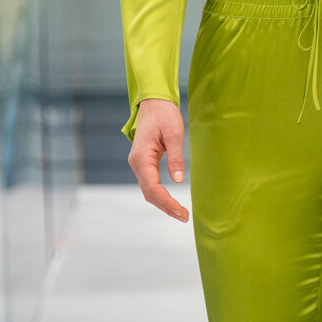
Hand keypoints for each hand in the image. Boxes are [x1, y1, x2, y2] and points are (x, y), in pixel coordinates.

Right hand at [128, 99, 188, 222]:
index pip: (152, 186)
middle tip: (184, 217)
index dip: (166, 201)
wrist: (153, 103)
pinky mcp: (144, 164)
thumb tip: (178, 180)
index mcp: (141, 157)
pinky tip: (172, 202)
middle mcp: (136, 163)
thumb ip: (176, 157)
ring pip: (148, 191)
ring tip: (180, 214)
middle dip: (166, 207)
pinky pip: (150, 184)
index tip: (181, 211)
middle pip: (149, 193)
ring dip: (163, 203)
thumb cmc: (163, 115)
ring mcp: (139, 164)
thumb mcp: (174, 133)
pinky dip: (160, 195)